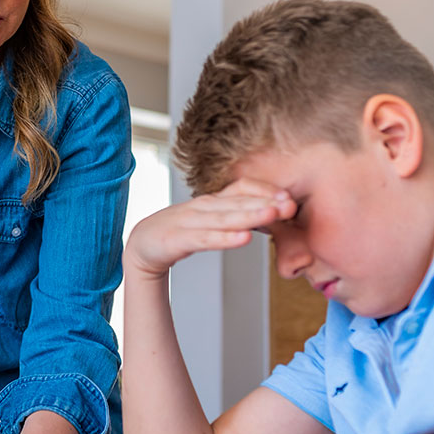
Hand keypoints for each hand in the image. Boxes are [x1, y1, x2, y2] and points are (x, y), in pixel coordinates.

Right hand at [122, 178, 295, 280]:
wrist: (143, 245)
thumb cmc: (181, 232)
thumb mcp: (211, 223)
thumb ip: (237, 218)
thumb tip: (273, 217)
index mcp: (212, 201)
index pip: (241, 189)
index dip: (265, 191)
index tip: (290, 198)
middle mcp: (202, 206)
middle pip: (237, 202)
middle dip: (266, 202)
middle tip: (291, 204)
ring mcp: (189, 221)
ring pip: (224, 218)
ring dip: (250, 215)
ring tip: (273, 214)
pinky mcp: (178, 239)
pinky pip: (205, 238)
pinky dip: (225, 238)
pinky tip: (244, 238)